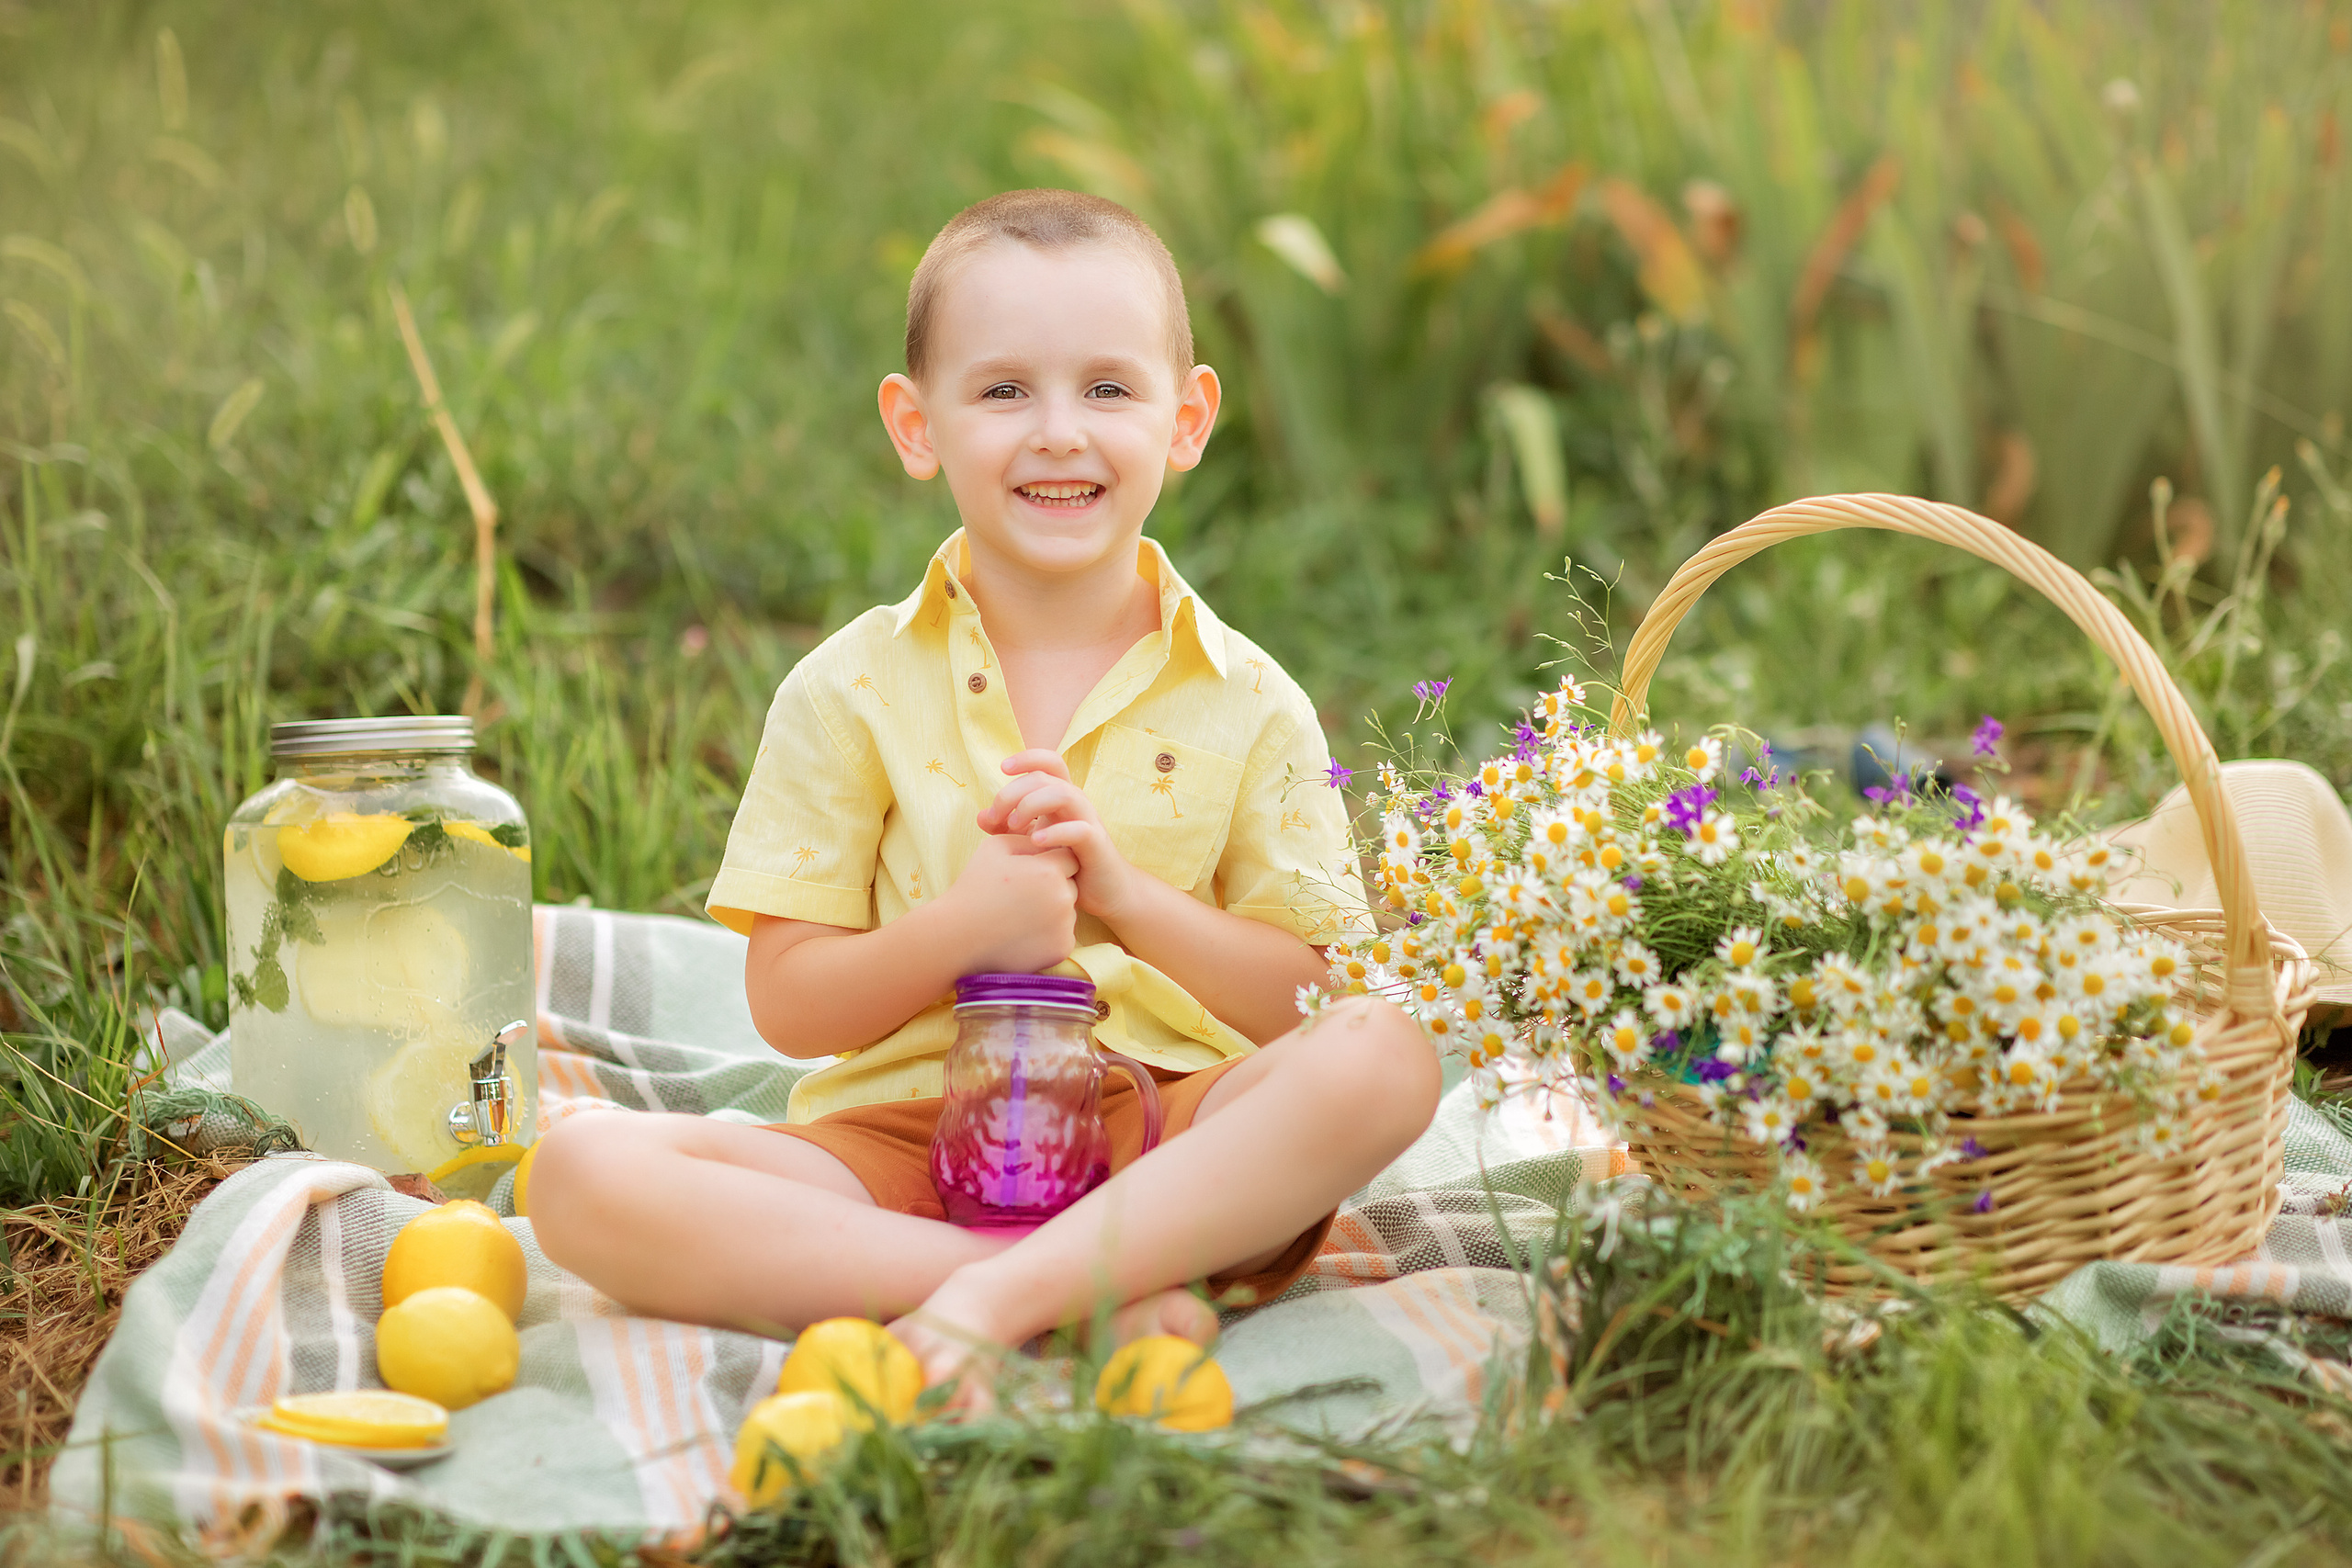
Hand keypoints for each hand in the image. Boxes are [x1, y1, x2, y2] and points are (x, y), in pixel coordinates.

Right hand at [941, 831, 1078, 973]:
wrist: (957, 937)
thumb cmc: (974, 888)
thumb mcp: (995, 848)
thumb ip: (1029, 838)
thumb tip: (1051, 837)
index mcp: (1049, 870)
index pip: (1068, 858)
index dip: (1049, 863)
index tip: (1028, 873)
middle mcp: (1063, 898)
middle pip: (1071, 884)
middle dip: (1053, 886)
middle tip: (1021, 896)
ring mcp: (1064, 927)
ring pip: (1068, 911)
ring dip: (1052, 911)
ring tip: (1018, 916)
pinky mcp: (1061, 949)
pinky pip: (1063, 935)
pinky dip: (1048, 935)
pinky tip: (1022, 934)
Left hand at [977, 750, 1139, 921]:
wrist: (1105, 891)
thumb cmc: (1068, 863)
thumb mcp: (1031, 842)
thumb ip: (1007, 828)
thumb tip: (982, 816)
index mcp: (1062, 797)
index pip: (1049, 762)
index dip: (1027, 757)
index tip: (1002, 767)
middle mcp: (1077, 803)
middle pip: (1045, 778)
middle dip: (1013, 791)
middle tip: (995, 816)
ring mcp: (1088, 821)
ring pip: (1064, 794)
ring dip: (1032, 804)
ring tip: (1014, 825)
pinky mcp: (1096, 845)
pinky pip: (1079, 830)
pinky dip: (1055, 832)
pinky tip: (1035, 842)